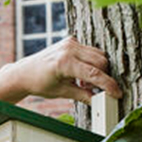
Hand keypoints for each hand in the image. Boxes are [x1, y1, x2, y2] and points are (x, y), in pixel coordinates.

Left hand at [0, 37, 122, 103]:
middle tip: (93, 90)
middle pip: (101, 61)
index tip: (116, 93)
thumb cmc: (39, 83)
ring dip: (98, 70)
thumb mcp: (62, 92)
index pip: (94, 74)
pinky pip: (90, 51)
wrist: (25, 73)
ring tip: (83, 83)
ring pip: (98, 54)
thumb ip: (83, 95)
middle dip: (103, 77)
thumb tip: (99, 100)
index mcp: (65, 62)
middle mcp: (69, 49)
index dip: (108, 85)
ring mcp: (70, 42)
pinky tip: (80, 74)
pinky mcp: (71, 41)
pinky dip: (91, 63)